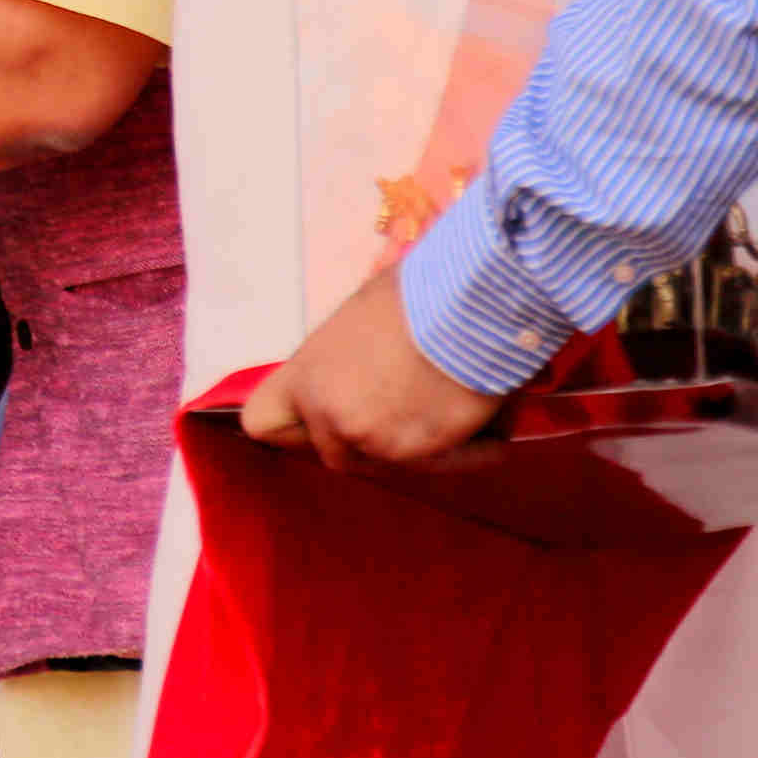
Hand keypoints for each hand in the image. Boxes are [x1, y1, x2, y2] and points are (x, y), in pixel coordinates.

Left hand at [242, 267, 508, 469]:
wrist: (466, 302)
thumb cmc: (420, 292)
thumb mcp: (364, 315)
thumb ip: (348, 358)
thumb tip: (366, 369)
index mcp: (307, 373)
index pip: (262, 423)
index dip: (294, 428)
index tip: (320, 419)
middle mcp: (327, 413)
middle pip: (335, 455)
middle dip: (373, 442)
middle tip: (413, 412)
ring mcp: (368, 438)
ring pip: (393, 463)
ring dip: (425, 446)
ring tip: (461, 407)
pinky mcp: (414, 455)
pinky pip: (445, 465)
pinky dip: (472, 451)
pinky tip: (494, 428)